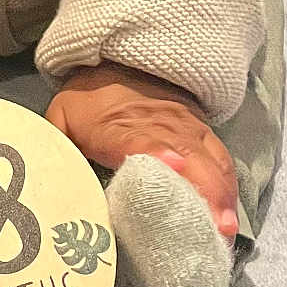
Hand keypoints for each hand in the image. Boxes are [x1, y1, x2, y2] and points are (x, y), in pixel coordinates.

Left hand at [44, 61, 238, 238]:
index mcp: (114, 124)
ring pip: (206, 155)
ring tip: (227, 226)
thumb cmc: (86, 103)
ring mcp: (181, 123)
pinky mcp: (197, 126)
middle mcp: (154, 121)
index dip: (156, 151)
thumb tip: (55, 190)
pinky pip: (217, 153)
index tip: (173, 167)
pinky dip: (227, 181)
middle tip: (215, 226)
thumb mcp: (61, 121)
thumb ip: (58, 152)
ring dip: (220, 190)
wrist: (115, 60)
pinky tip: (231, 209)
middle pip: (184, 153)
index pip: (136, 137)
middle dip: (203, 189)